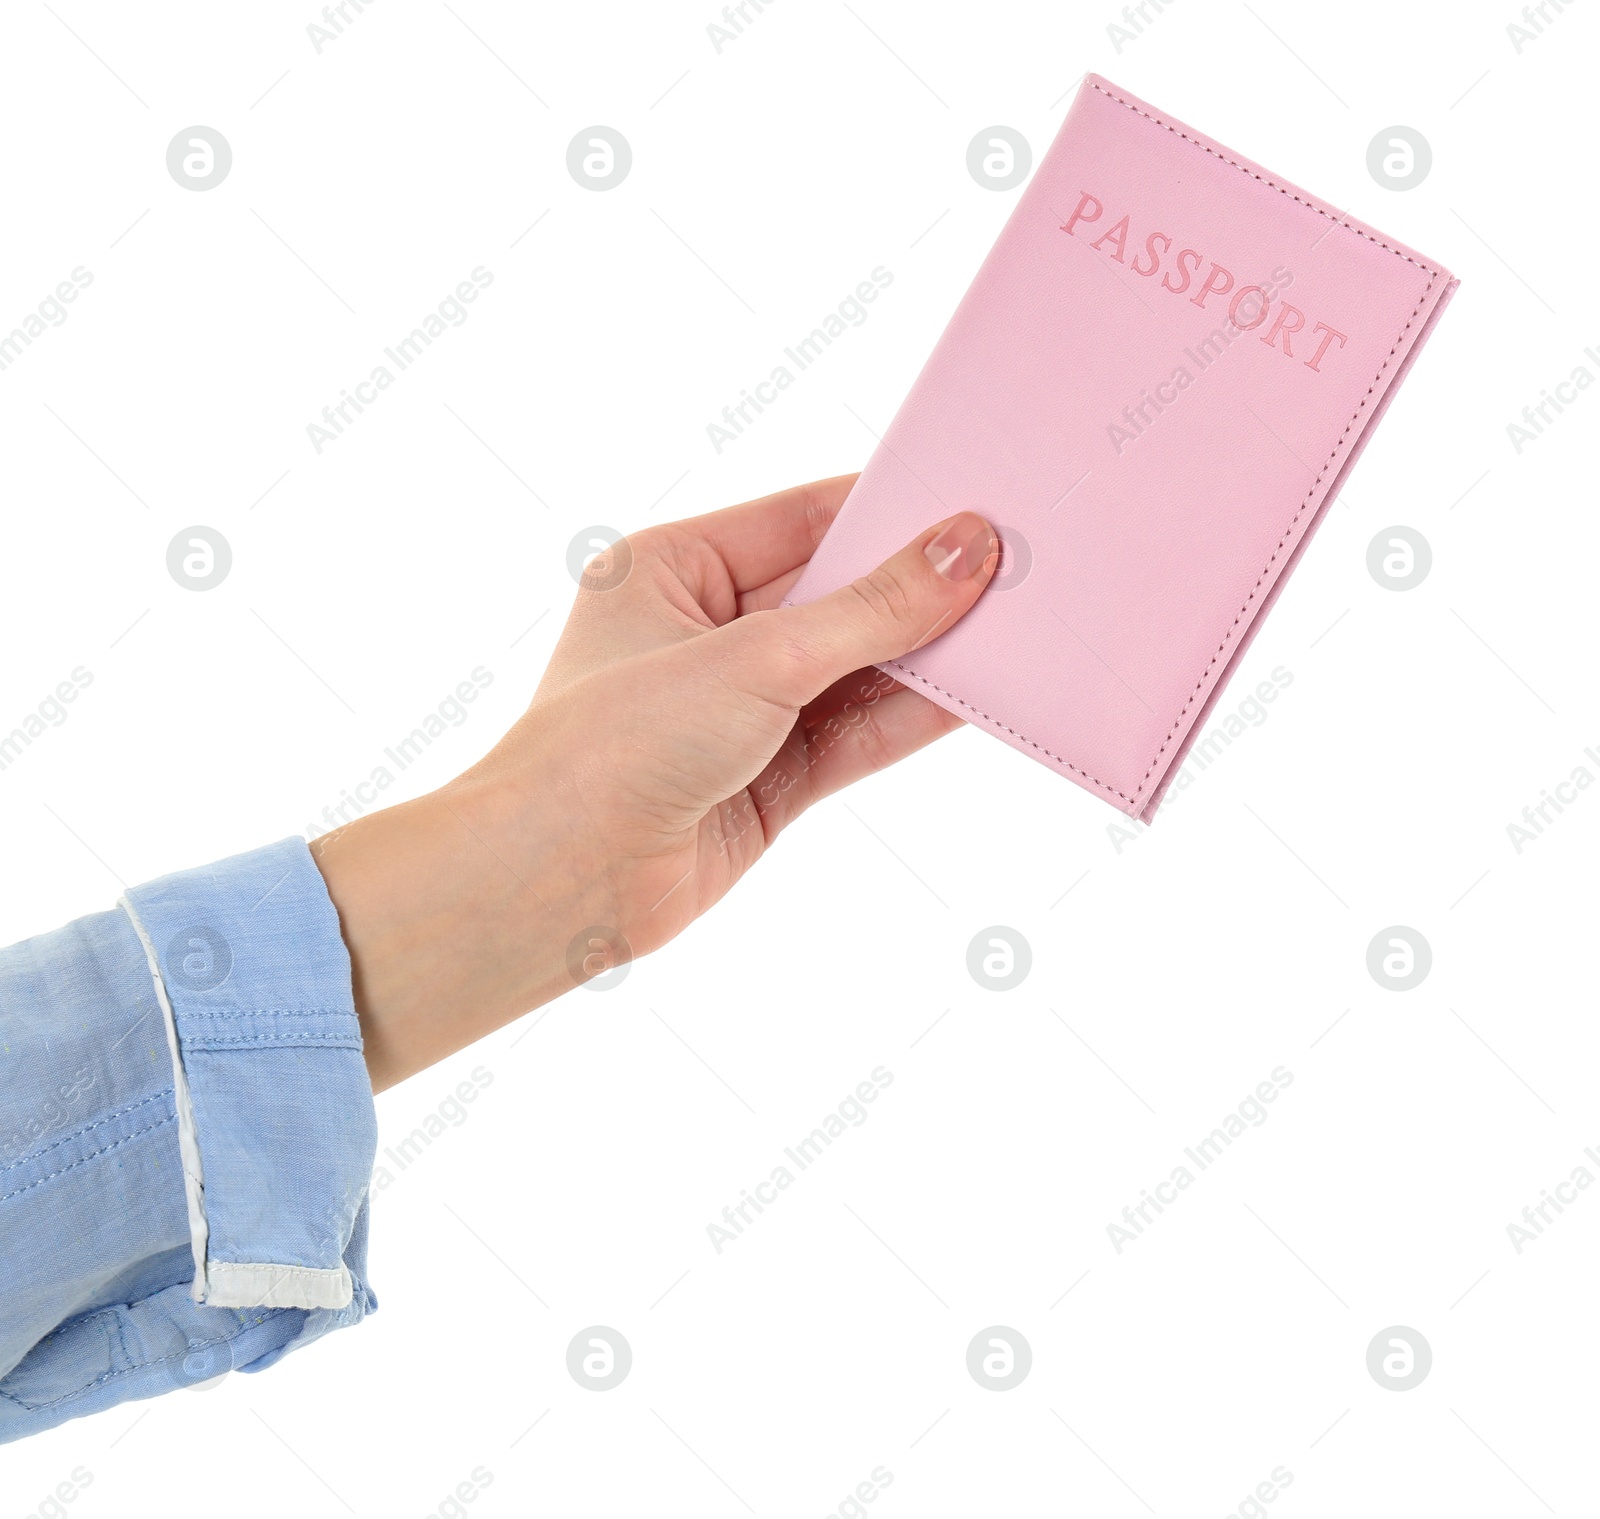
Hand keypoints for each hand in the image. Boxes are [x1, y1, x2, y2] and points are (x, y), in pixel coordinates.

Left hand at [312, 476, 997, 1090]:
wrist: (559, 883)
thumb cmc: (615, 746)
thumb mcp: (757, 658)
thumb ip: (871, 610)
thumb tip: (965, 548)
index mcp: (675, 568)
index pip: (805, 519)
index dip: (891, 512)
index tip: (977, 505)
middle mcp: (707, 631)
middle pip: (838, 595)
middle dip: (919, 589)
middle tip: (1015, 569)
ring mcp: (739, 709)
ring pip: (854, 669)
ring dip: (925, 656)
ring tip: (1017, 629)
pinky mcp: (767, 778)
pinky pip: (853, 734)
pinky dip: (909, 717)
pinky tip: (975, 695)